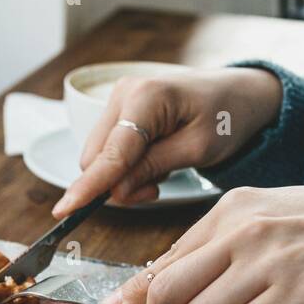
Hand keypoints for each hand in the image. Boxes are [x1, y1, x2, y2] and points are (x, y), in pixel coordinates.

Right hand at [52, 67, 282, 215]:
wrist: (239, 94)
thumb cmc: (227, 117)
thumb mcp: (197, 149)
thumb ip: (153, 168)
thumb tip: (116, 191)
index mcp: (146, 97)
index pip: (111, 153)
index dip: (89, 186)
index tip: (64, 210)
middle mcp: (124, 92)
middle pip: (95, 159)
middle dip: (118, 185)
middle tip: (156, 190)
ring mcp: (118, 99)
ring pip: (98, 158)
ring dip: (123, 178)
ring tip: (161, 173)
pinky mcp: (119, 110)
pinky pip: (107, 151)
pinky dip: (125, 167)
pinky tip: (153, 161)